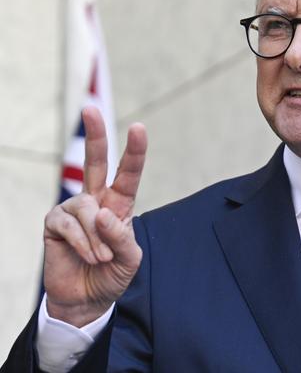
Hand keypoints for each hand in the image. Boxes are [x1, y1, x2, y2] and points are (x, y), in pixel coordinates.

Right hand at [43, 106, 146, 326]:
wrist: (86, 300)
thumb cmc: (112, 274)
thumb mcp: (130, 259)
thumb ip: (122, 237)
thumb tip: (102, 212)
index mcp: (119, 204)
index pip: (128, 173)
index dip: (134, 151)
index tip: (138, 127)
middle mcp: (95, 200)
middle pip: (94, 162)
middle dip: (94, 135)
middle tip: (91, 107)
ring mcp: (73, 210)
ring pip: (86, 208)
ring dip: (97, 238)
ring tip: (102, 258)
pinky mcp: (54, 223)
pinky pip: (69, 224)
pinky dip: (83, 243)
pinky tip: (88, 257)